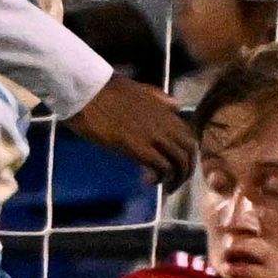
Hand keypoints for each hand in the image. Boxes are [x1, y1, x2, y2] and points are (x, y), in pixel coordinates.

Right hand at [65, 70, 205, 179]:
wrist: (87, 91)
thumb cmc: (105, 89)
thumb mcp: (139, 89)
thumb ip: (159, 97)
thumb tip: (176, 104)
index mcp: (165, 110)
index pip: (189, 135)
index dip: (186, 153)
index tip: (176, 164)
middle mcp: (165, 123)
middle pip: (189, 151)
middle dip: (186, 170)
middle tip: (175, 182)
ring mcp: (153, 135)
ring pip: (179, 161)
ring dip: (176, 178)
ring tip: (165, 188)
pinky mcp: (138, 146)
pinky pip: (161, 167)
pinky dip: (160, 178)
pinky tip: (149, 182)